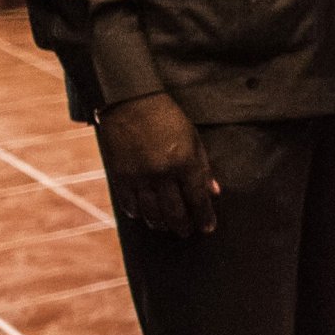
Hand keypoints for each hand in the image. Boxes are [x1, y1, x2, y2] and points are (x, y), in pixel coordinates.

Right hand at [97, 94, 218, 236]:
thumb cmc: (166, 117)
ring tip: (167, 227)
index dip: (205, 216)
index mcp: (185, 162)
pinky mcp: (120, 176)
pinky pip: (129, 204)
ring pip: (151, 213)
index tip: (208, 229)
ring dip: (161, 223)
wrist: (129, 101)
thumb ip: (203, 167)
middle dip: (183, 226)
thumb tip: (214, 192)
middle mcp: (162, 174)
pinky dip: (138, 213)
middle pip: (175, 211)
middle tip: (187, 233)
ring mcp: (139, 176)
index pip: (198, 198)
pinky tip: (144, 215)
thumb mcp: (193, 138)